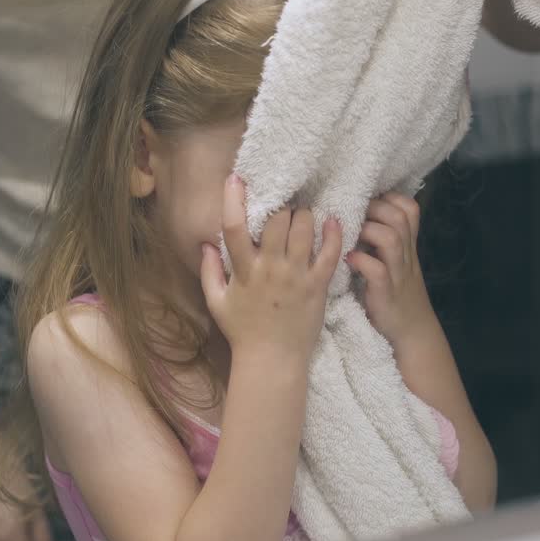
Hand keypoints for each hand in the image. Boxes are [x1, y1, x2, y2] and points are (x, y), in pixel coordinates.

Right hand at [200, 175, 340, 362]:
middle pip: (277, 220)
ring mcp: (296, 276)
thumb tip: (205, 243)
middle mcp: (270, 269)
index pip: (234, 227)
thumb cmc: (243, 332)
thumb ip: (209, 271)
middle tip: (284, 204)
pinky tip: (332, 221)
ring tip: (304, 214)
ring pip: (304, 229)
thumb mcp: (217, 302)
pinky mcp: (318, 286)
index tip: (236, 179)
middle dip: (281, 205)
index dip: (234, 200)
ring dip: (305, 214)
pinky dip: (334, 234)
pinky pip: (330, 253)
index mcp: (243, 271)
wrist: (273, 361)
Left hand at [346, 192, 438, 345]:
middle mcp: (406, 255)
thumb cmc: (397, 294)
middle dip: (374, 210)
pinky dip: (361, 261)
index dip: (389, 199)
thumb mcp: (398, 263)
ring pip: (390, 239)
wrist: (412, 331)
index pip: (410, 208)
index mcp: (408, 245)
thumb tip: (360, 217)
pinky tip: (349, 261)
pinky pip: (377, 270)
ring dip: (367, 231)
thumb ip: (386, 242)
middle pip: (399, 217)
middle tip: (354, 217)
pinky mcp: (386, 292)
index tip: (369, 204)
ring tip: (351, 236)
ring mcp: (398, 273)